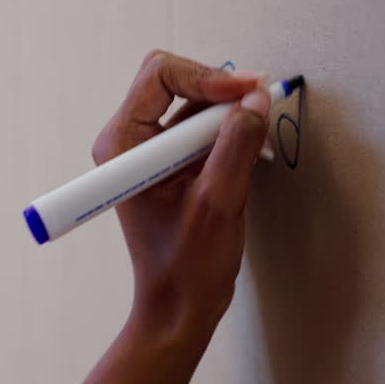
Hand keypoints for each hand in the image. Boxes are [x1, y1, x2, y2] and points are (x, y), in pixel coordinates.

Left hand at [92, 50, 270, 333]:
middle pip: (177, 82)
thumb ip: (236, 145)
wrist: (178, 308)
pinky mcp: (170, 164)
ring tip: (260, 138)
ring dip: (229, 115)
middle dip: (222, 93)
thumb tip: (256, 99)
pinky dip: (229, 133)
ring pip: (193, 105)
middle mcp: (129, 140)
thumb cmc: (187, 267)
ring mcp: (149, 152)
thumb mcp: (219, 202)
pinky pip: (200, 130)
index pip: (161, 74)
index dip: (208, 78)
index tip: (249, 92)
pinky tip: (253, 150)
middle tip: (262, 107)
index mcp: (123, 144)